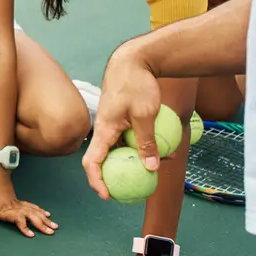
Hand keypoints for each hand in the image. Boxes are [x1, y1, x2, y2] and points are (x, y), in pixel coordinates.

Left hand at [0, 167, 56, 235]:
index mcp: (6, 209)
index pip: (18, 219)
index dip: (24, 227)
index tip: (32, 235)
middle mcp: (15, 207)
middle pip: (31, 216)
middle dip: (41, 225)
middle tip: (51, 232)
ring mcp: (18, 203)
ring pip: (34, 212)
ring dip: (44, 219)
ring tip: (54, 226)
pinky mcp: (19, 200)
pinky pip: (32, 206)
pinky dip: (40, 211)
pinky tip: (47, 214)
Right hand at [82, 41, 167, 195]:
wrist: (133, 60)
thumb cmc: (136, 83)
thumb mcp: (145, 114)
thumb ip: (146, 142)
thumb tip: (152, 168)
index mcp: (103, 129)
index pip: (91, 161)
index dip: (96, 181)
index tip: (107, 195)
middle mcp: (105, 128)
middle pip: (103, 159)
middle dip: (113, 177)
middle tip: (128, 192)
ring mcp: (113, 123)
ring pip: (119, 149)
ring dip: (134, 161)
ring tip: (154, 172)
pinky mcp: (122, 119)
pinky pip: (129, 138)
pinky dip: (141, 147)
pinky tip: (164, 151)